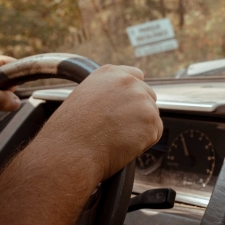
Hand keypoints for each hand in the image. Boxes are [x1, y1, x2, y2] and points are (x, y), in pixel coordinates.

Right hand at [29, 65, 161, 182]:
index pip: (136, 76)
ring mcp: (142, 100)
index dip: (133, 94)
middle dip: (139, 113)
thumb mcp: (82, 99)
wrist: (70, 152)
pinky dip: (143, 143)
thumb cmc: (70, 132)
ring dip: (140, 129)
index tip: (127, 107)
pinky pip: (154, 133)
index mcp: (109, 72)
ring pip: (151, 117)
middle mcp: (128, 81)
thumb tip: (121, 102)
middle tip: (118, 130)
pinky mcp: (151, 120)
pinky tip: (123, 146)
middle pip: (148, 96)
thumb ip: (106, 93)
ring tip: (115, 139)